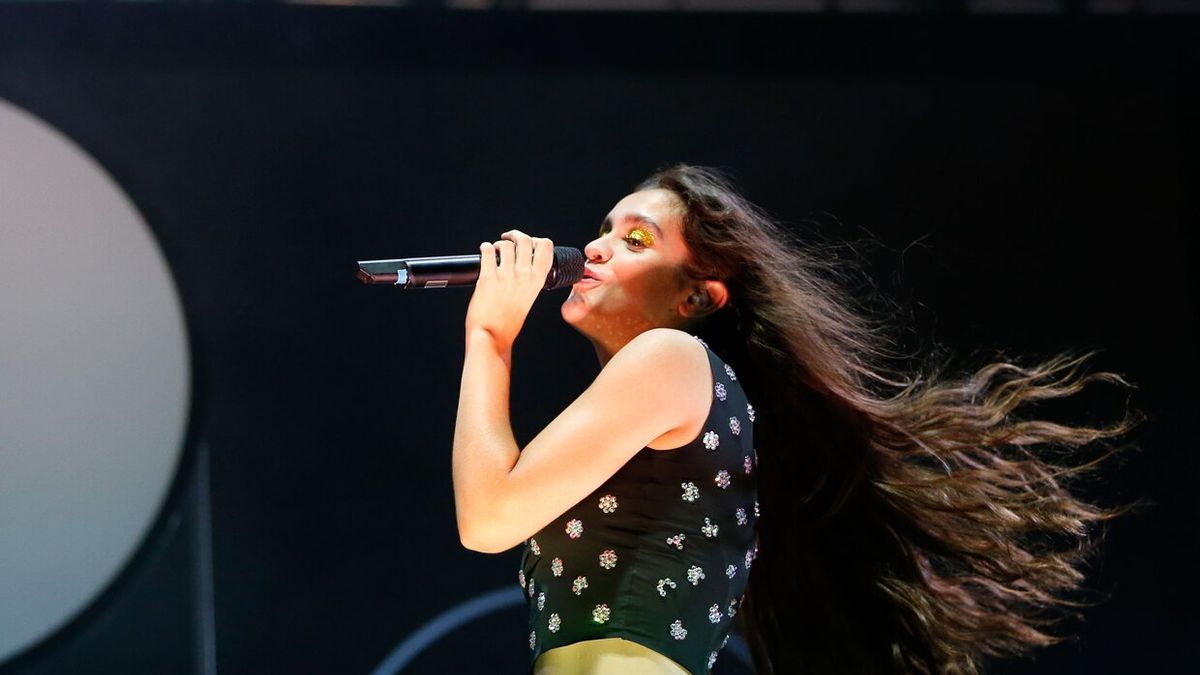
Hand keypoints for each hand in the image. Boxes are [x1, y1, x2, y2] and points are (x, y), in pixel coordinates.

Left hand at [464, 229, 554, 350]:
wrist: (492, 338)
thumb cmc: (508, 323)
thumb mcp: (527, 299)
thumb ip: (528, 282)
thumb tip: (521, 265)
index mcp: (537, 281)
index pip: (546, 248)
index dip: (537, 240)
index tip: (530, 242)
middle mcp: (524, 276)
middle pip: (526, 240)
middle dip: (516, 236)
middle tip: (509, 239)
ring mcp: (506, 276)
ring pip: (506, 245)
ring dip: (499, 244)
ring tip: (495, 250)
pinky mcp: (487, 278)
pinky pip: (488, 251)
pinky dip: (485, 248)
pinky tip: (485, 250)